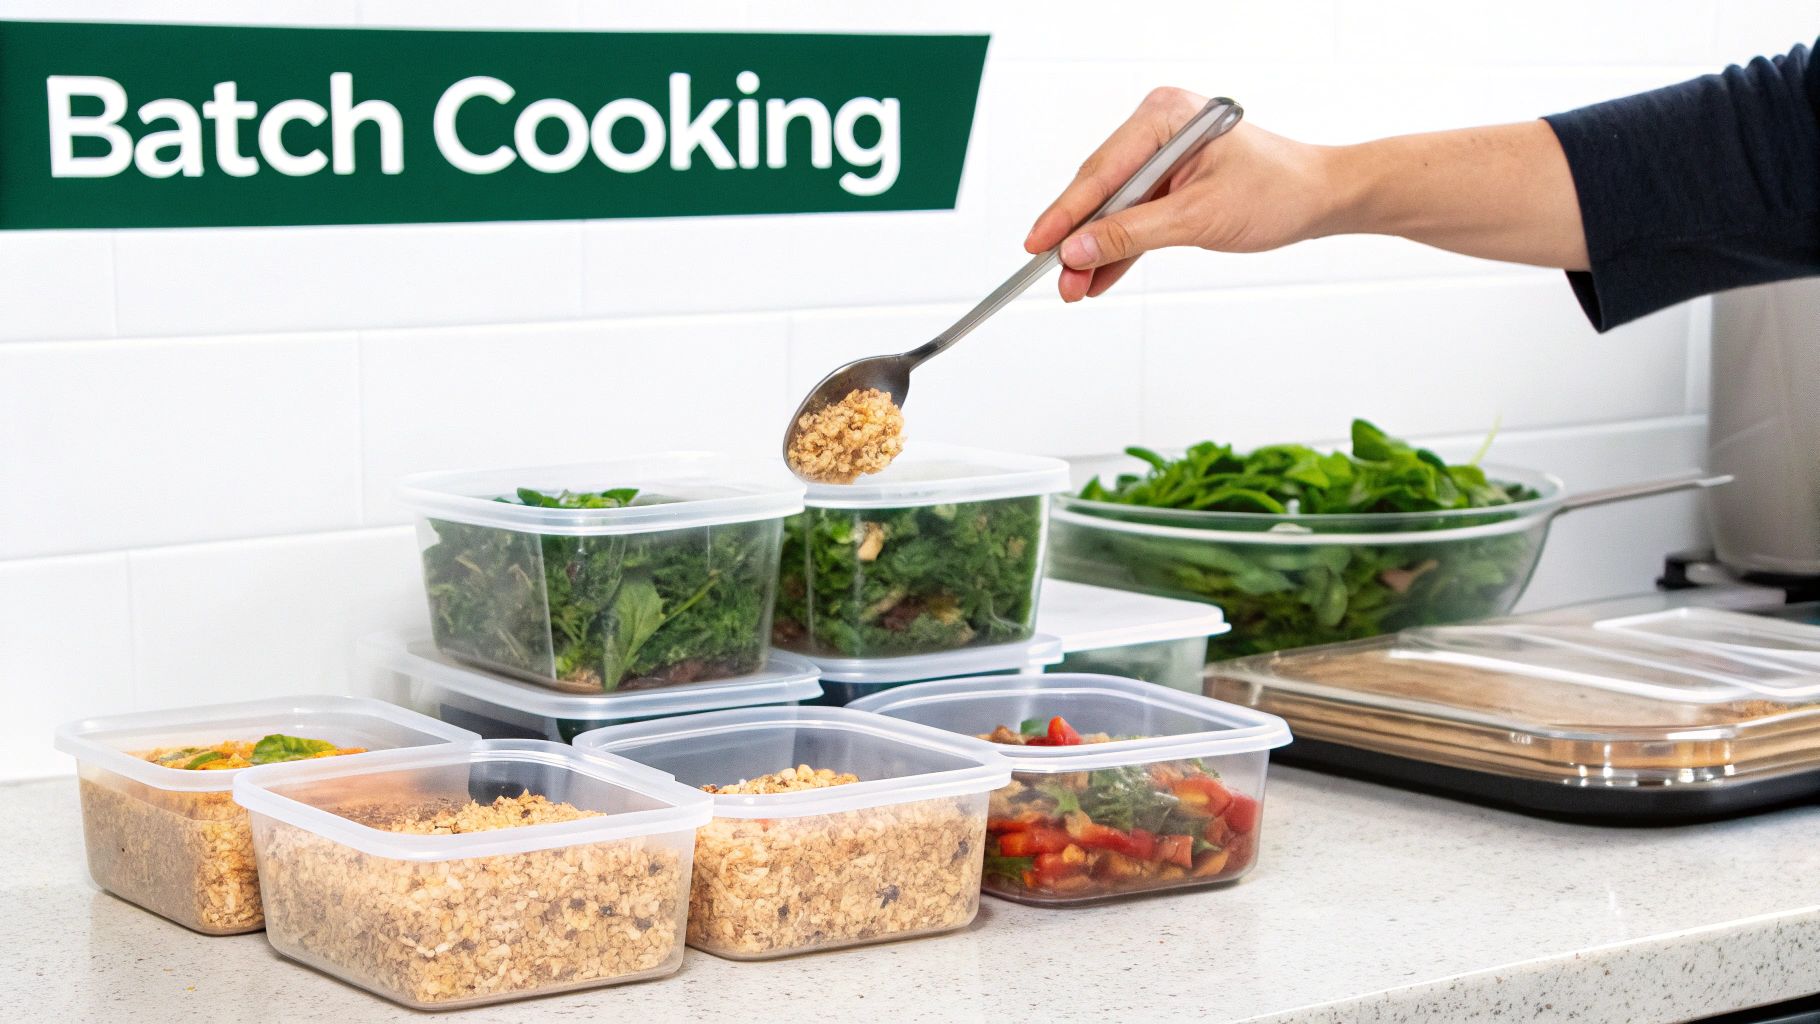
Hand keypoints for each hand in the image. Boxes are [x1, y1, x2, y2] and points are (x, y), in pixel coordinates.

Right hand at [1025, 87, 1339, 300]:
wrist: (1319, 199)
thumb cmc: (1277, 191)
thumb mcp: (1198, 218)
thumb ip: (1132, 234)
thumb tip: (1078, 249)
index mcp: (1166, 117)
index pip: (1102, 170)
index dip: (1066, 212)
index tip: (1038, 244)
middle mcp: (1159, 130)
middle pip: (1101, 189)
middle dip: (1078, 238)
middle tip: (1056, 276)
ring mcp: (1164, 157)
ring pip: (1114, 209)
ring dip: (1095, 250)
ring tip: (1073, 287)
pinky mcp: (1170, 183)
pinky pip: (1134, 218)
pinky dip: (1118, 248)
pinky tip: (1096, 276)